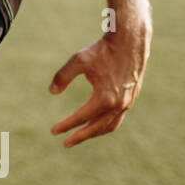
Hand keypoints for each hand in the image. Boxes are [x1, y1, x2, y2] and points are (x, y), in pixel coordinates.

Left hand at [49, 21, 151, 146]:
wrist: (130, 42)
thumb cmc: (102, 50)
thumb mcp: (78, 60)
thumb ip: (63, 76)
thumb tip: (52, 92)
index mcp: (104, 98)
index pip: (81, 118)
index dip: (66, 125)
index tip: (54, 131)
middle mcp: (118, 104)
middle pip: (96, 128)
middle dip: (80, 136)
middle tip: (65, 143)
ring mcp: (127, 103)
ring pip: (109, 126)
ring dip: (94, 133)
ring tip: (80, 136)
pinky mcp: (132, 98)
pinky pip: (117, 118)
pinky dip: (105, 124)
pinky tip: (96, 122)